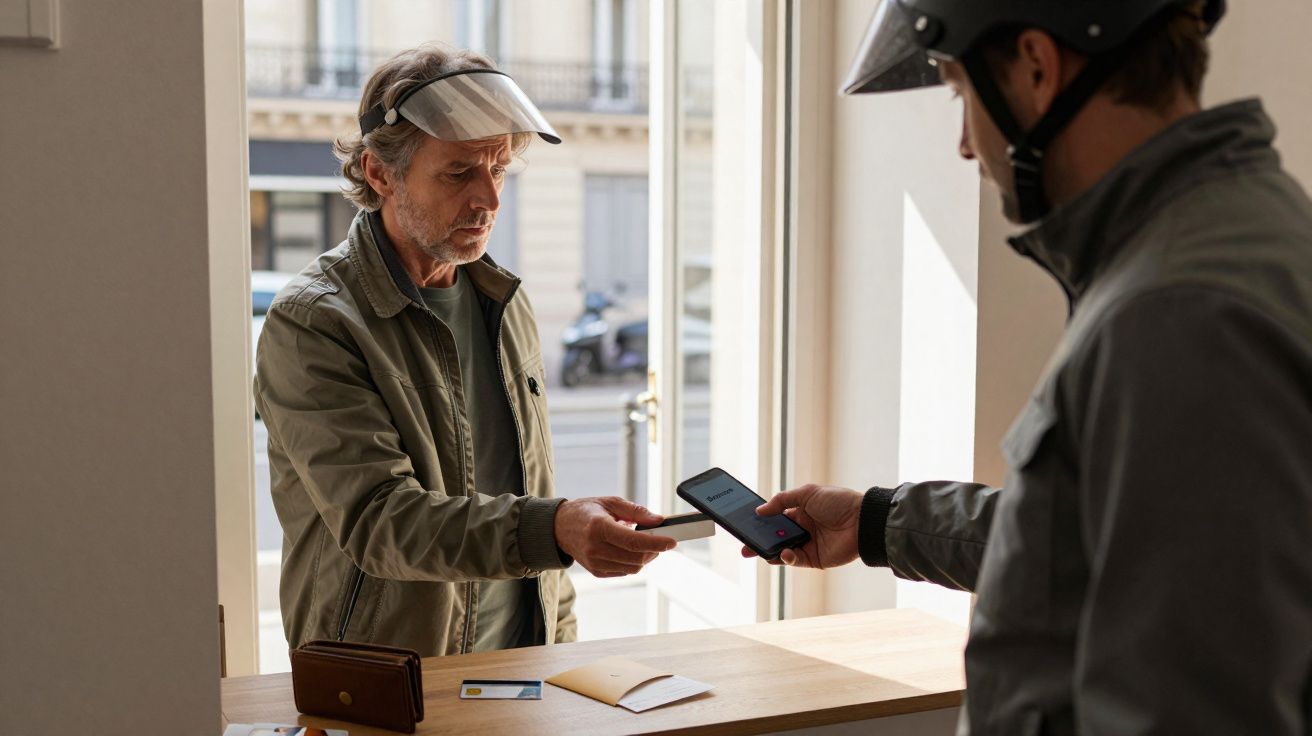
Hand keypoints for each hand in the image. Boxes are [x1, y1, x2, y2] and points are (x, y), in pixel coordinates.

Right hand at [554, 497, 676, 577]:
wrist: (559, 527)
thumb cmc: (587, 511)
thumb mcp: (611, 502)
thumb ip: (636, 511)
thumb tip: (659, 521)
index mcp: (599, 527)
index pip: (634, 541)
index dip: (656, 543)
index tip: (672, 541)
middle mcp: (595, 548)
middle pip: (636, 558)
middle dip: (654, 550)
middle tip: (660, 539)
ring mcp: (595, 563)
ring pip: (633, 568)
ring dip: (645, 557)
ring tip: (643, 543)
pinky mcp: (596, 571)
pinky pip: (624, 572)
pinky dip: (633, 562)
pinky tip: (628, 550)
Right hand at [740, 484, 862, 567]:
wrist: (862, 521)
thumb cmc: (839, 502)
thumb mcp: (807, 493)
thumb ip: (781, 501)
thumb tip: (760, 510)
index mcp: (800, 511)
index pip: (775, 518)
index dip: (761, 521)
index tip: (745, 524)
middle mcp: (802, 528)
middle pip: (775, 536)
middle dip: (758, 540)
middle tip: (744, 544)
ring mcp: (807, 544)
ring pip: (781, 550)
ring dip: (769, 550)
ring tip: (756, 549)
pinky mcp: (814, 559)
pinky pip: (794, 560)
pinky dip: (786, 558)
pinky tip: (784, 553)